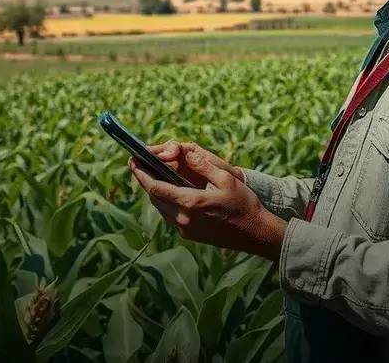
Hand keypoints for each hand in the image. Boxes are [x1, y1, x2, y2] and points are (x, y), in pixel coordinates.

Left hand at [129, 143, 285, 261]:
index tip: (132, 162)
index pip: (155, 188)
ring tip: (155, 176)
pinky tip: (171, 191)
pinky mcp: (189, 236)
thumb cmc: (244, 205)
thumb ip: (203, 166)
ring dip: (156, 192)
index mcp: (190, 203)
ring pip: (160, 208)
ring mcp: (185, 230)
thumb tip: (185, 153)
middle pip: (154, 198)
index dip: (141, 174)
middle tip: (142, 165)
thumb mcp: (226, 179)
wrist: (256, 234)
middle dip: (146, 181)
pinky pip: (169, 216)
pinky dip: (166, 202)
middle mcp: (183, 219)